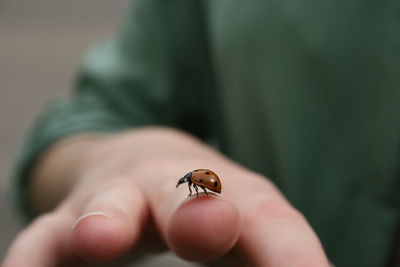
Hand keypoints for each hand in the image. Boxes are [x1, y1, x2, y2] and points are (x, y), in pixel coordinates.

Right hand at [3, 128, 330, 265]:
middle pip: (184, 191)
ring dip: (104, 219)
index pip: (266, 220)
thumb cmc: (201, 203)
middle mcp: (169, 189)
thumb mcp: (240, 225)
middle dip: (196, 211)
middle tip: (213, 227)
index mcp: (225, 194)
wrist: (146, 162)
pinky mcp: (67, 218)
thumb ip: (267, 254)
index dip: (290, 253)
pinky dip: (33, 258)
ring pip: (106, 203)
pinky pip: (43, 238)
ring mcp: (114, 199)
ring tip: (99, 240)